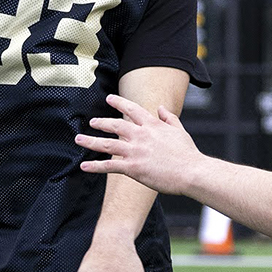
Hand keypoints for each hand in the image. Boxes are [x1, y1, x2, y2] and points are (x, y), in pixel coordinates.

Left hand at [76, 93, 206, 194]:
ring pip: (107, 143)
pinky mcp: (133, 167)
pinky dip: (95, 166)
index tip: (109, 98)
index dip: (118, 102)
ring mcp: (136, 151)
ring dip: (91, 141)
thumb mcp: (180, 130)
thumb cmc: (188, 154)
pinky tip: (84, 166)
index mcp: (152, 125)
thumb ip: (169, 118)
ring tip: (79, 139)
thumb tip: (161, 107)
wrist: (192, 172)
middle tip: (91, 122)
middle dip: (101, 122)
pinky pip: (109, 166)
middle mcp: (141, 135)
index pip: (131, 109)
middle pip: (115, 125)